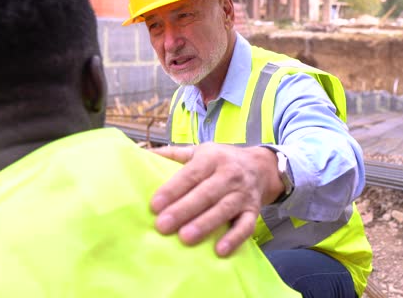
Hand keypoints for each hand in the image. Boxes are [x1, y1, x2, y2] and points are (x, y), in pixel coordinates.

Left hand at [149, 142, 283, 256]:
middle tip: (163, 226)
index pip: (191, 174)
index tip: (154, 205)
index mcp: (212, 158)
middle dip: (184, 210)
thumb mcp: (199, 151)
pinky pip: (246, 226)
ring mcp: (243, 194)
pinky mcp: (253, 211)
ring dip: (205, 224)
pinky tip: (220, 250)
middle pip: (206, 193)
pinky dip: (234, 238)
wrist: (261, 167)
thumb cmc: (221, 161)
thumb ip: (173, 154)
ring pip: (223, 210)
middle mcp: (229, 174)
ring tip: (186, 238)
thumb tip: (142, 154)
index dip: (173, 189)